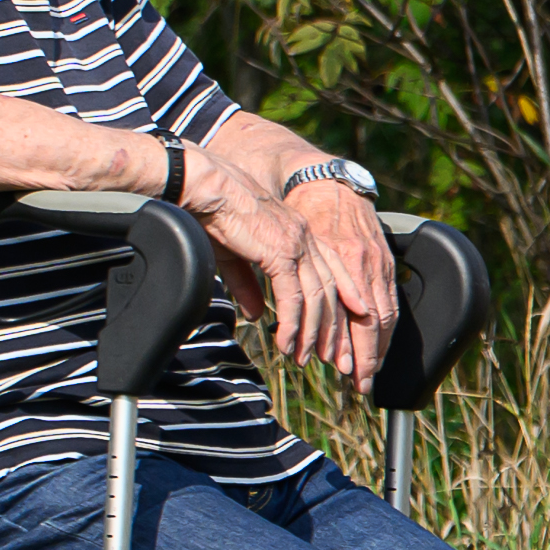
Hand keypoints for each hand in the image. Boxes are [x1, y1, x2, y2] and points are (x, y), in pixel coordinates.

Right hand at [191, 148, 396, 382]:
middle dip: (334, 331)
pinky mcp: (279, 253)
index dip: (342, 304)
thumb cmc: (214, 217)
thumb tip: (256, 315)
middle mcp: (305, 239)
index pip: (331, 275)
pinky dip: (292, 324)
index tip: (344, 331)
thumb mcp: (235, 257)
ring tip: (305, 358)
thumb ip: (249, 286)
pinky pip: (293, 298)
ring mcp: (295, 245)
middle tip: (335, 360)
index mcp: (299, 235)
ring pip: (316, 299)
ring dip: (312, 334)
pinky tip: (286, 344)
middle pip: (331, 292)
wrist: (205, 189)